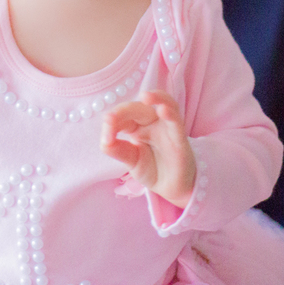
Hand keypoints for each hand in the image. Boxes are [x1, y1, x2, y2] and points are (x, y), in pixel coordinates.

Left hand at [100, 90, 194, 207]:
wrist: (170, 188)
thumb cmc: (152, 169)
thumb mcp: (130, 160)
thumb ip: (118, 150)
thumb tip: (104, 142)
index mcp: (136, 125)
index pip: (122, 117)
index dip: (112, 124)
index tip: (106, 141)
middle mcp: (152, 122)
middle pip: (138, 108)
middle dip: (123, 111)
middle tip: (109, 120)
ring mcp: (167, 128)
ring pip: (165, 103)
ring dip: (156, 97)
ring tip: (145, 96)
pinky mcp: (180, 138)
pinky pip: (176, 122)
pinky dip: (171, 114)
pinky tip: (163, 110)